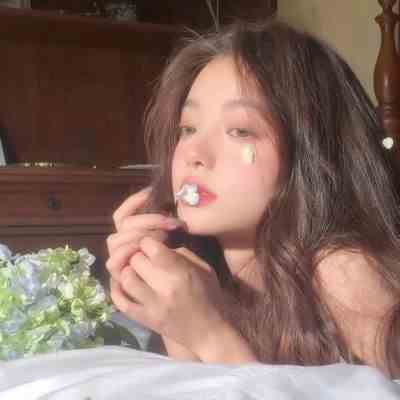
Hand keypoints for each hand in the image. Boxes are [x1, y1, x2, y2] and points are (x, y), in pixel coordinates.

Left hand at [106, 187, 196, 359]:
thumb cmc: (210, 297)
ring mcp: (151, 305)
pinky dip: (117, 288)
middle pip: (136, 260)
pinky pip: (120, 301)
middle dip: (139, 254)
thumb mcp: (205, 269)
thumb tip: (159, 245)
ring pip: (125, 277)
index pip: (150, 246)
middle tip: (146, 256)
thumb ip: (182, 254)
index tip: (153, 244)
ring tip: (138, 269)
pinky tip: (123, 281)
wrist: (209, 333)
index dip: (149, 240)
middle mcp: (163, 288)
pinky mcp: (143, 319)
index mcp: (181, 273)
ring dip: (129, 269)